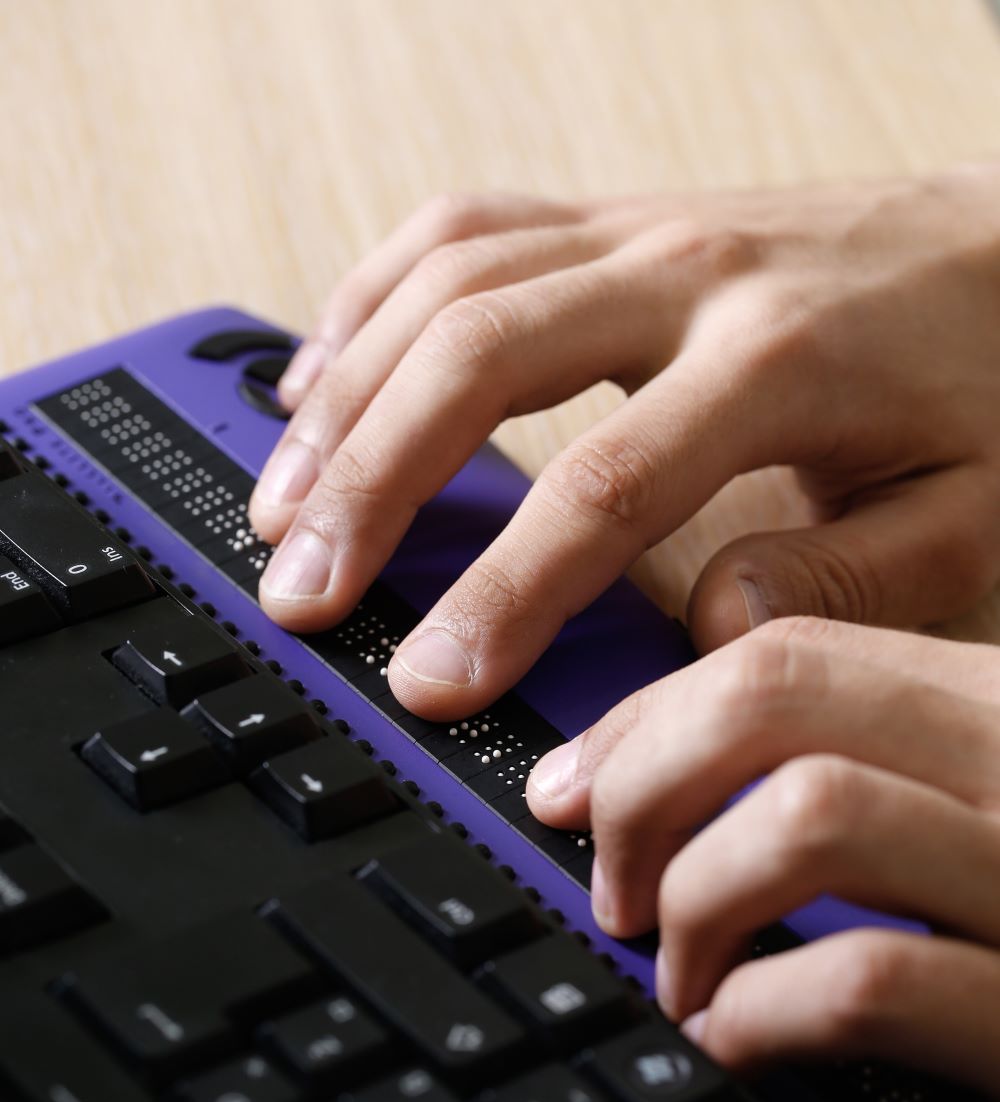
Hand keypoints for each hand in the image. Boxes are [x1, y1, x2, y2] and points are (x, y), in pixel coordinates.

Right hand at [250, 170, 999, 717]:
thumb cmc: (984, 391)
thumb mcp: (968, 516)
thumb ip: (843, 582)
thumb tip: (705, 629)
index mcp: (779, 363)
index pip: (602, 488)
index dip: (500, 593)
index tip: (429, 680)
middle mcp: (689, 274)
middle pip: (475, 359)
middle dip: (367, 488)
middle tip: (300, 592)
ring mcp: (640, 231)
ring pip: (442, 284)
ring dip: (342, 398)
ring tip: (278, 505)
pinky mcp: (611, 219)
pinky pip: (456, 232)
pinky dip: (367, 305)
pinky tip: (321, 381)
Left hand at [526, 616, 999, 1094]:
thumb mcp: (988, 802)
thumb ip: (882, 770)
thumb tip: (675, 782)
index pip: (787, 651)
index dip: (647, 718)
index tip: (576, 788)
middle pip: (772, 697)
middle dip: (639, 787)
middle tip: (612, 885)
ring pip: (807, 814)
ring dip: (695, 902)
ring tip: (680, 977)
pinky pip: (874, 981)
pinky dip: (764, 1011)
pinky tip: (741, 1040)